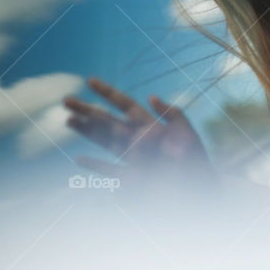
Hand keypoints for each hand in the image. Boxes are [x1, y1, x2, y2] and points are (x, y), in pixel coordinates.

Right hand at [63, 77, 215, 186]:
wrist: (203, 189)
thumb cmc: (197, 161)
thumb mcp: (187, 134)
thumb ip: (171, 114)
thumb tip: (150, 97)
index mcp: (151, 126)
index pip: (125, 105)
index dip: (107, 93)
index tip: (89, 80)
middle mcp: (138, 140)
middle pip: (108, 122)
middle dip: (88, 111)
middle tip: (66, 100)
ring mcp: (133, 159)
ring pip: (104, 142)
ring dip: (87, 132)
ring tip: (68, 120)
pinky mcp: (132, 179)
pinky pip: (109, 171)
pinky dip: (95, 166)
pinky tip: (80, 160)